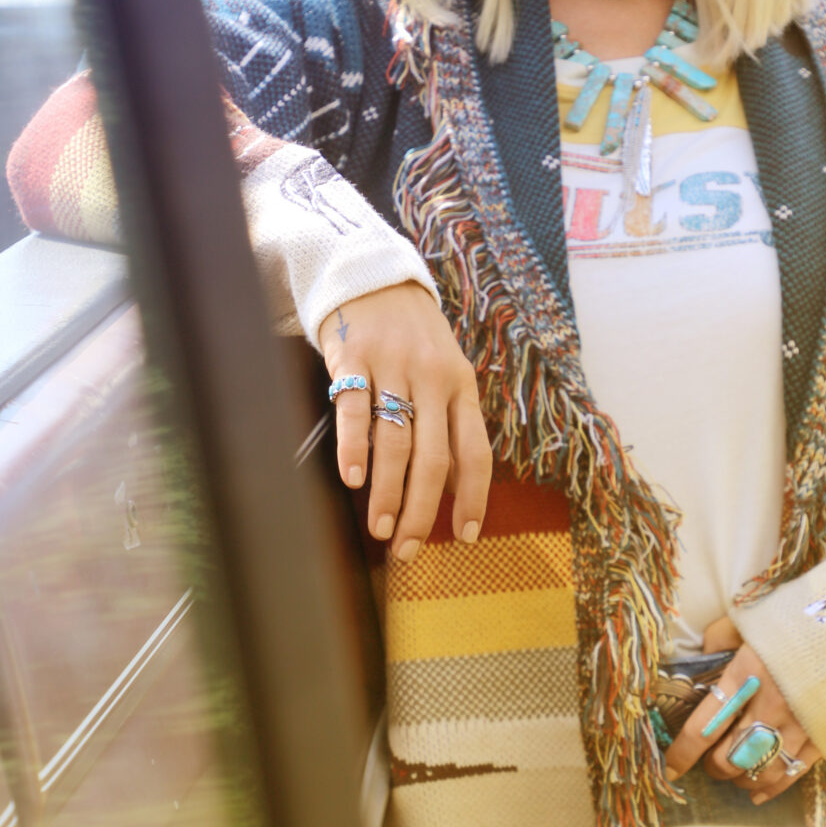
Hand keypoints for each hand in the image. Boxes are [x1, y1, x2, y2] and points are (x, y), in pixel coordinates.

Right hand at [318, 282, 491, 557]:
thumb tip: (456, 490)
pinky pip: (355, 409)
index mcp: (461, 385)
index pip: (475, 451)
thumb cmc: (411, 339)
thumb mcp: (444, 374)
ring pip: (395, 441)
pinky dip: (354, 448)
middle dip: (422, 511)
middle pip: (433, 458)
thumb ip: (450, 426)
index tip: (466, 536)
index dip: (474, 497)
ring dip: (387, 492)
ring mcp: (394, 366)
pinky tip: (351, 479)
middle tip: (408, 549)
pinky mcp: (355, 356)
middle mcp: (433, 377)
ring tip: (380, 528)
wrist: (373, 277)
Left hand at [664, 615, 818, 806]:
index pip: (703, 727)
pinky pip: (793, 772)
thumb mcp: (752, 616)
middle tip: (709, 761)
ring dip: (740, 780)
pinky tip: (758, 793)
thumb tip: (702, 655)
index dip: (682, 752)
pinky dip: (772, 787)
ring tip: (734, 776)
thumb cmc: (803, 614)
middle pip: (729, 757)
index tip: (669, 767)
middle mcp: (769, 706)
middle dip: (712, 766)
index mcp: (746, 675)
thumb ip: (721, 637)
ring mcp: (800, 725)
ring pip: (759, 772)